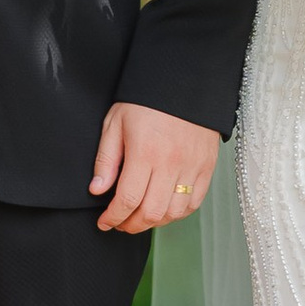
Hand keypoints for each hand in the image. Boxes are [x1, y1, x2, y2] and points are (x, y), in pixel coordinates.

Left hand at [90, 101, 218, 234]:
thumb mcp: (116, 122)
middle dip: (131, 225)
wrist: (184, 80)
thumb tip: (98, 189)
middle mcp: (171, 163)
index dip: (113, 217)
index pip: (127, 200)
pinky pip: (194, 203)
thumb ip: (106, 159)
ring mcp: (192, 167)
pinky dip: (178, 213)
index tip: (104, 222)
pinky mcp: (207, 167)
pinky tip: (165, 209)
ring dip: (154, 222)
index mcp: (145, 152)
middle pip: (151, 213)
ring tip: (141, 216)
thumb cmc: (146, 100)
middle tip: (120, 222)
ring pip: (174, 213)